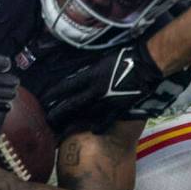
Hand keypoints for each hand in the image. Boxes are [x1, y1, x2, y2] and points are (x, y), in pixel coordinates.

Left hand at [44, 42, 164, 132]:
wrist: (146, 66)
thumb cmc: (125, 58)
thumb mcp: (103, 61)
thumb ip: (91, 71)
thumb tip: (81, 76)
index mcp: (91, 76)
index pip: (68, 86)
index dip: (55, 93)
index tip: (45, 99)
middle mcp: (95, 90)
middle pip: (72, 104)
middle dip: (58, 112)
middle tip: (47, 120)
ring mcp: (107, 101)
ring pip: (85, 115)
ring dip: (73, 123)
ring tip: (62, 131)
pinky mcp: (119, 108)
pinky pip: (106, 120)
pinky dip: (99, 126)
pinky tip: (92, 131)